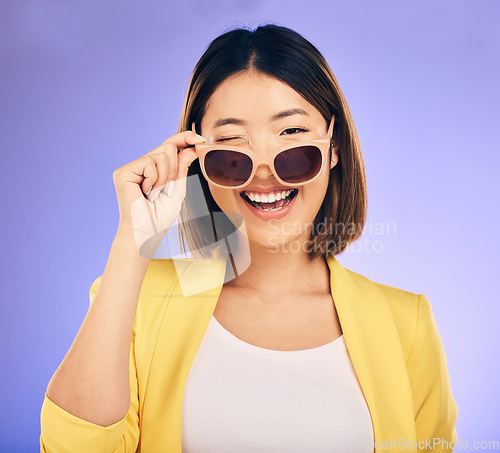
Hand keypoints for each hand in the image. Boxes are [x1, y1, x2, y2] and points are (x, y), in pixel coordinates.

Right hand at [112, 130, 205, 258]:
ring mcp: (132, 168)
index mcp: (155, 169)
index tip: (202, 140)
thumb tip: (192, 147)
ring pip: (161, 154)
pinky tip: (146, 192)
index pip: (170, 145)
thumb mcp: (178, 188)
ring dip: (165, 177)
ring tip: (156, 193)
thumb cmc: (161, 216)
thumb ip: (182, 167)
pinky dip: (154, 179)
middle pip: (168, 146)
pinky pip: (149, 162)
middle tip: (168, 189)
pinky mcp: (123, 172)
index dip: (186, 138)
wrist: (147, 232)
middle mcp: (142, 165)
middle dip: (175, 168)